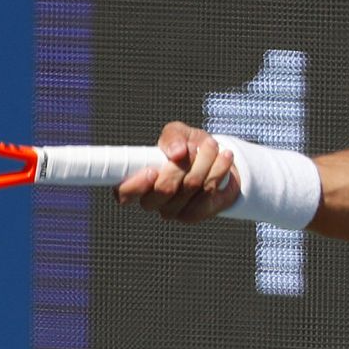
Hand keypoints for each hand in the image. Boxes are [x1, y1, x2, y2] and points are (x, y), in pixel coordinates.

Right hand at [114, 122, 241, 221]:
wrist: (215, 160)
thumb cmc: (188, 147)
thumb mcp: (178, 133)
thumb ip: (172, 137)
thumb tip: (178, 152)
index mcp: (138, 182)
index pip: (124, 193)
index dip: (136, 185)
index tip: (153, 170)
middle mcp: (152, 201)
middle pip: (164, 189)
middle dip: (184, 164)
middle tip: (194, 147)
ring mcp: (173, 211)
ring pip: (191, 187)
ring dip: (206, 161)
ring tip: (212, 146)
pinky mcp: (194, 215)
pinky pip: (208, 193)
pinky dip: (219, 171)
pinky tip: (224, 158)